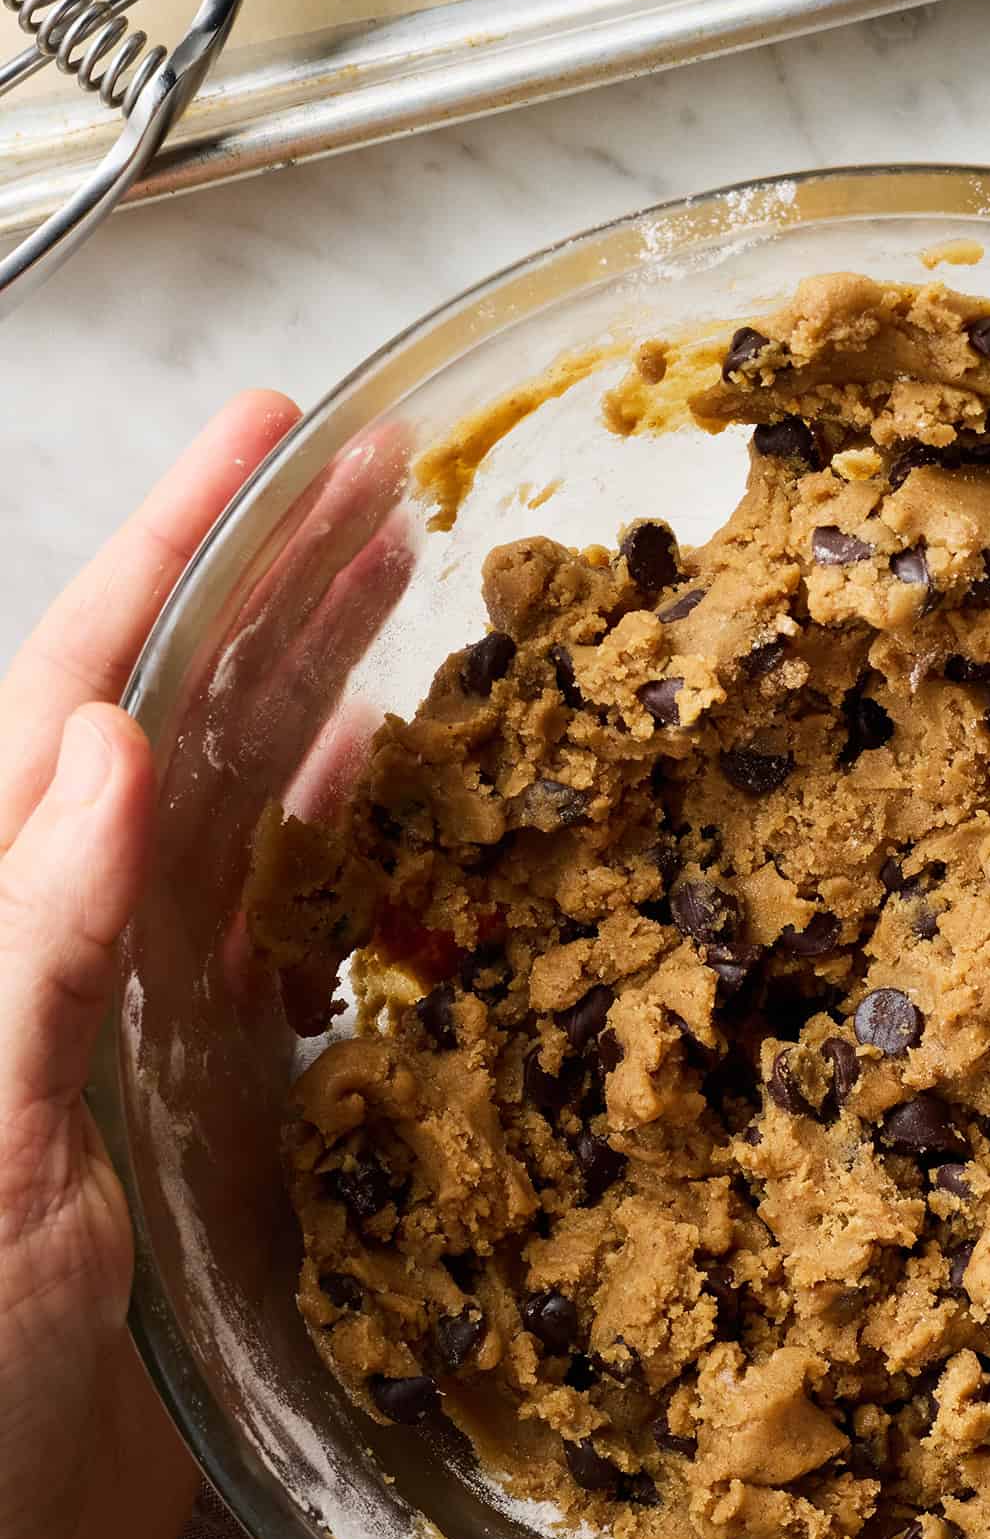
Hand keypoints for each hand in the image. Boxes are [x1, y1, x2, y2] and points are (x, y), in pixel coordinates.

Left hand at [0, 389, 299, 1538]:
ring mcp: (121, 1021)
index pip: (75, 683)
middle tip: (386, 477)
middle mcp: (51, 940)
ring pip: (226, 812)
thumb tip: (107, 740)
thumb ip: (23, 943)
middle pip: (170, 717)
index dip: (176, 544)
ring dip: (310, 694)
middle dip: (271, 585)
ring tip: (403, 589)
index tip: (274, 429)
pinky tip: (381, 800)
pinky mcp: (181, 1109)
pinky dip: (329, 857)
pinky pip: (267, 942)